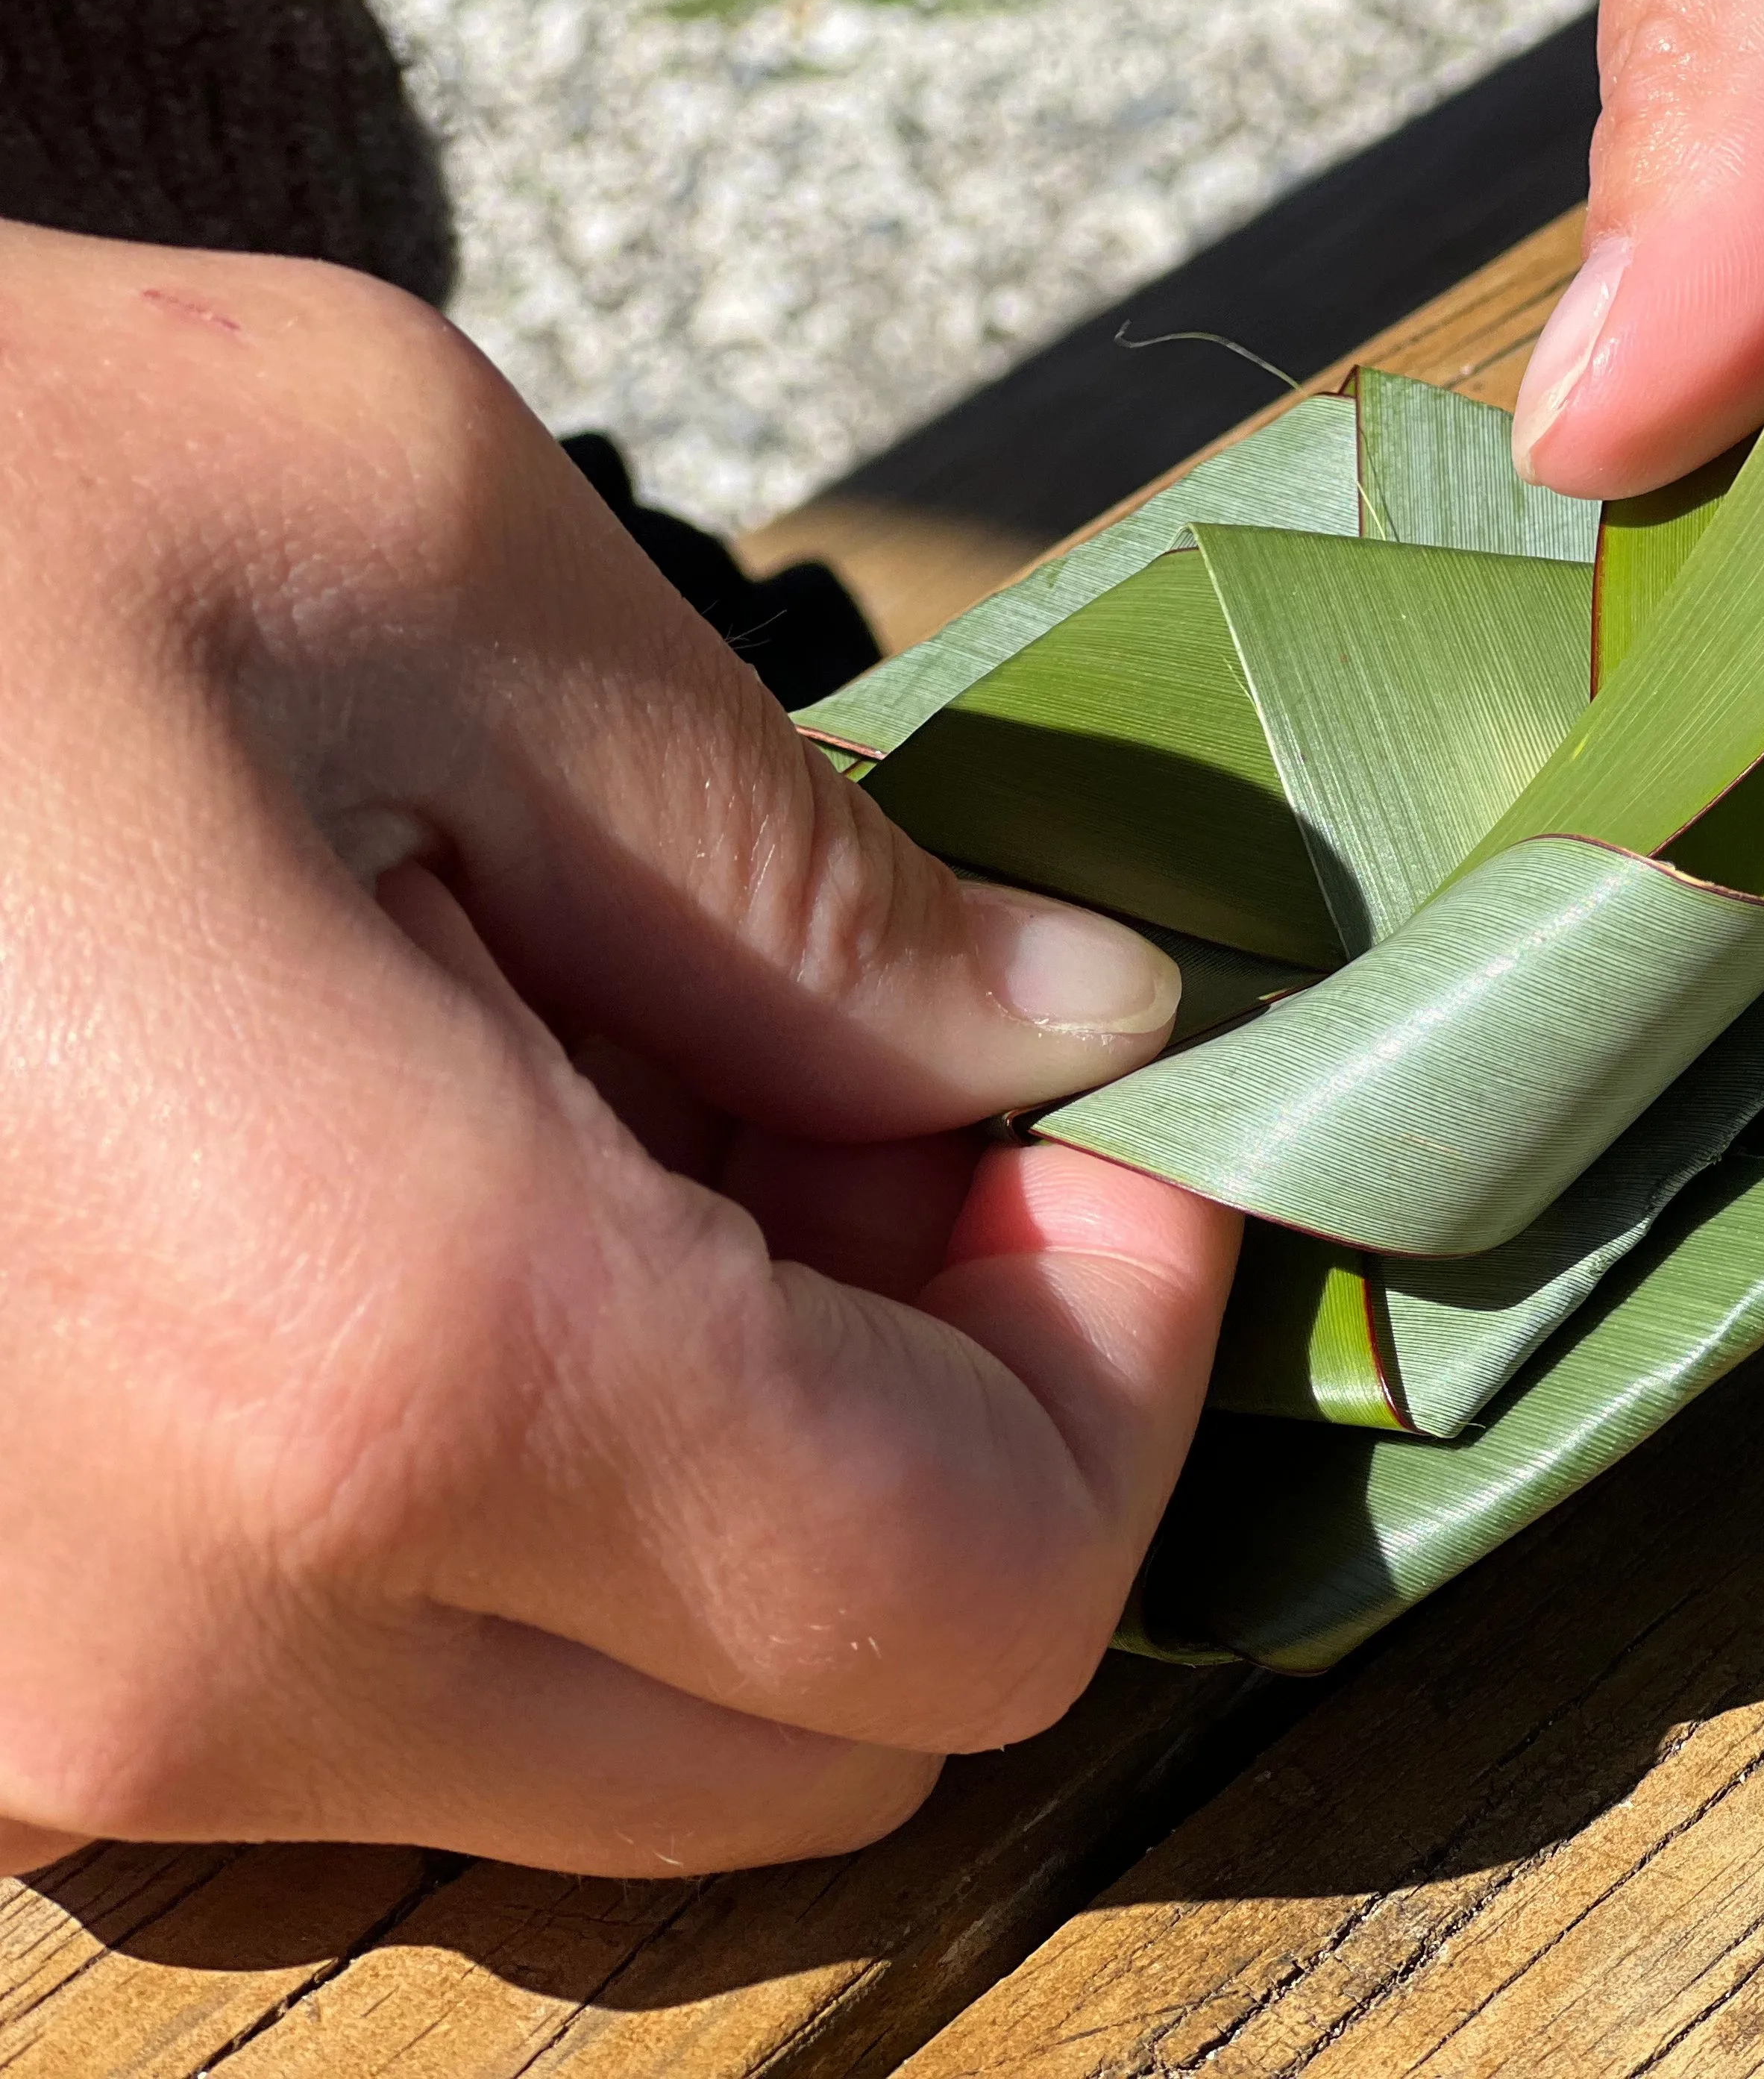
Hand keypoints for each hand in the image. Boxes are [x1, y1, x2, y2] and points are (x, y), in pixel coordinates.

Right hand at [0, 222, 1236, 1877]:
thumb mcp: (422, 558)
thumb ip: (802, 880)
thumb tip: (1069, 1036)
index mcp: (386, 1366)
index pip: (978, 1591)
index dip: (1124, 1361)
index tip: (1106, 1125)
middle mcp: (196, 1645)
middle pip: (831, 1717)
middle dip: (962, 1420)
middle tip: (912, 1109)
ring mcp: (37, 1713)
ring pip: (620, 1737)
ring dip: (756, 1463)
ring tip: (675, 1113)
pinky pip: (390, 1690)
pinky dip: (535, 1500)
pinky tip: (463, 1192)